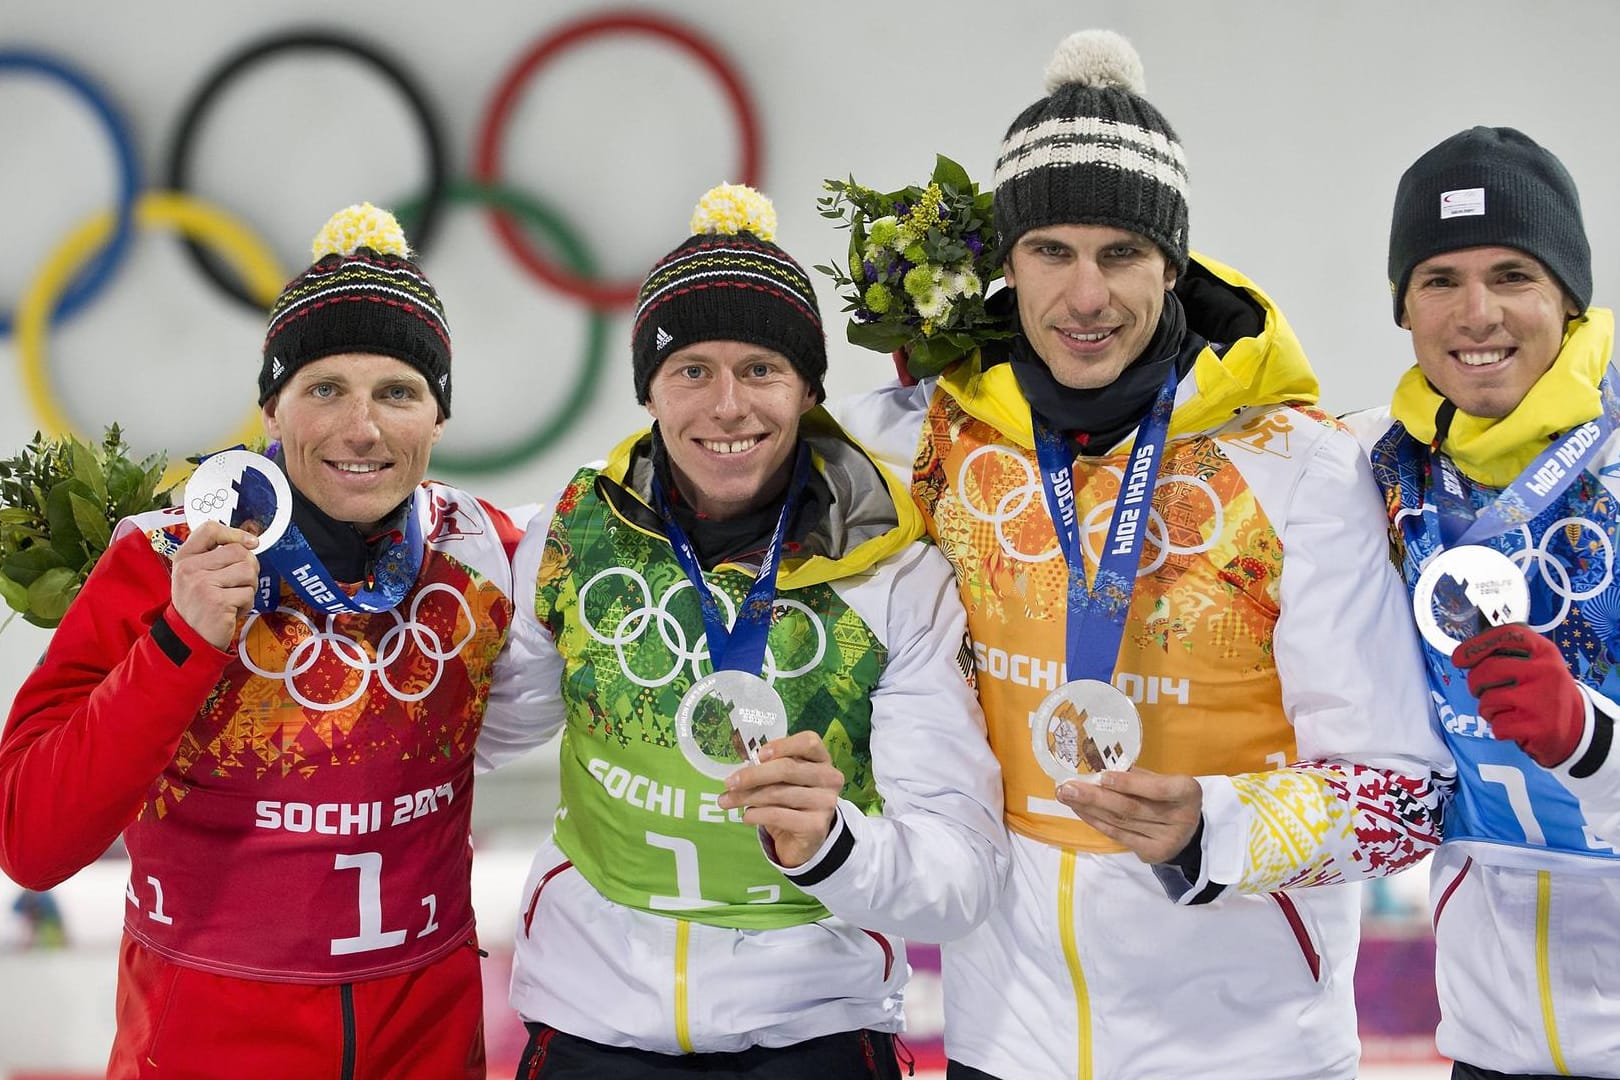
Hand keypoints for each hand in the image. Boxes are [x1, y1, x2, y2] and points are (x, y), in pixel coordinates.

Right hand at [171, 521, 259, 649]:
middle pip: (239, 552)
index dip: (234, 533)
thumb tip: (250, 541)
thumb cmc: (199, 606)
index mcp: (184, 558)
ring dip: (249, 588)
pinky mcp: (217, 602)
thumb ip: (216, 556)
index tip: (250, 542)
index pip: (209, 529)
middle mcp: (190, 568)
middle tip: (238, 584)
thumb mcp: (196, 575)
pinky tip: (231, 611)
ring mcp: (202, 584)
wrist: (189, 639)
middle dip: (249, 568)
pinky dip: (246, 605)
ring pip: (248, 571)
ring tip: (232, 599)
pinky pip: (248, 594)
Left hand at [716, 731, 843, 868]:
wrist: (806, 839)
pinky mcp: (815, 826)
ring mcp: (825, 803)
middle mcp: (829, 778)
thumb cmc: (792, 801)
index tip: (758, 755)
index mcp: (822, 760)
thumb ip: (771, 769)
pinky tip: (746, 817)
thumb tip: (741, 772)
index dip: (782, 745)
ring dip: (746, 797)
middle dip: (752, 775)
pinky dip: (756, 815)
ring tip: (726, 801)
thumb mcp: (785, 780)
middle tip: (729, 783)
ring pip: (777, 794)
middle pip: (787, 769)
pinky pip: (777, 815)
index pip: (809, 742)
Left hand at [1055, 768, 1202, 863]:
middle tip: (1067, 788)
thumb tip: (1099, 767)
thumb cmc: (1169, 798)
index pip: (1157, 789)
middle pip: (1131, 808)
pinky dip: (1096, 822)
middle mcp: (1181, 818)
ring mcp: (1166, 839)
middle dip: (1095, 797)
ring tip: (1066, 797)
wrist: (1188, 834)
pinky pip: (1118, 835)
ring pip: (1120, 822)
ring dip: (1089, 809)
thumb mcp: (1163, 781)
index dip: (1129, 784)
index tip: (1102, 777)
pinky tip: (1081, 811)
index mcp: (1187, 792)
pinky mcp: (1153, 853)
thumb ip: (1138, 776)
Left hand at [1453, 623, 1584, 767]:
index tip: (1460, 657)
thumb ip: (1506, 654)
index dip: (1477, 645)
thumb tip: (1462, 656)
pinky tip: (1516, 725)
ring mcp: (1543, 700)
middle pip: (1488, 670)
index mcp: (1545, 652)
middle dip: (1475, 683)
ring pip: (1488, 699)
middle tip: (1481, 690)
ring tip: (1506, 709)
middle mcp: (1547, 672)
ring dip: (1488, 708)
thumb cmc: (1543, 692)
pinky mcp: (1539, 727)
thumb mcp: (1536, 664)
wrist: (1578, 727)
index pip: (1507, 636)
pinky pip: (1497, 725)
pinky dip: (1499, 727)